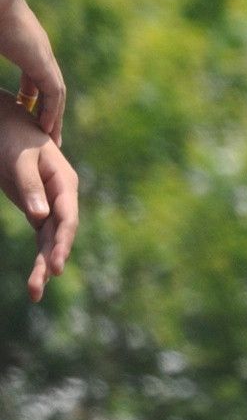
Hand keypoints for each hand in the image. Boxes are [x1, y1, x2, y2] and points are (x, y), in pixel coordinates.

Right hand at [0, 0, 66, 145]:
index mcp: (26, 44)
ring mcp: (43, 54)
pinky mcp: (43, 60)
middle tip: (46, 133)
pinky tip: (46, 127)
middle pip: (49, 87)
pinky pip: (53, 92)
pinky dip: (51, 110)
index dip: (30, 95)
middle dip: (48, 110)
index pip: (34, 75)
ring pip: (56, 93)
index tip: (24, 111)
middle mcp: (39, 50)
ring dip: (54, 116)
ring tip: (50, 138)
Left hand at [0, 96, 78, 301]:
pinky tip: (35, 282)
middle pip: (60, 235)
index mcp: (64, 182)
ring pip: (50, 242)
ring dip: (43, 267)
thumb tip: (40, 217)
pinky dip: (38, 259)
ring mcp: (51, 206)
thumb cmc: (13, 136)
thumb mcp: (19, 158)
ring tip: (34, 294)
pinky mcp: (37, 211)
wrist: (6, 125)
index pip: (67, 218)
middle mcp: (62, 198)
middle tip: (40, 285)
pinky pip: (40, 240)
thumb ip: (30, 185)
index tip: (56, 266)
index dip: (63, 243)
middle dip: (51, 261)